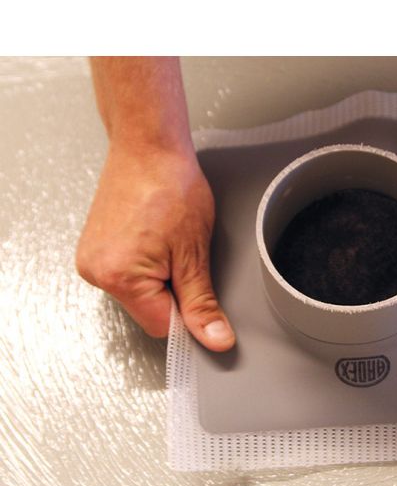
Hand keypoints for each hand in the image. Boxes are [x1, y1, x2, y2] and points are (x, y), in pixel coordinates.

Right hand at [76, 142, 235, 350]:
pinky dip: (148, 268)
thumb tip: (215, 340)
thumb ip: (202, 304)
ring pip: (140, 295)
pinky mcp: (94, 249)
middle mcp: (96, 271)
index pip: (162, 326)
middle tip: (183, 255)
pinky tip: (155, 241)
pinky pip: (128, 277)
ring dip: (161, 279)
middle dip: (174, 293)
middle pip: (149, 312)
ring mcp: (92, 259)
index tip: (199, 292)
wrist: (149, 146)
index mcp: (119, 276)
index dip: (187, 314)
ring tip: (167, 242)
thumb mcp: (195, 254)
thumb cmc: (171, 186)